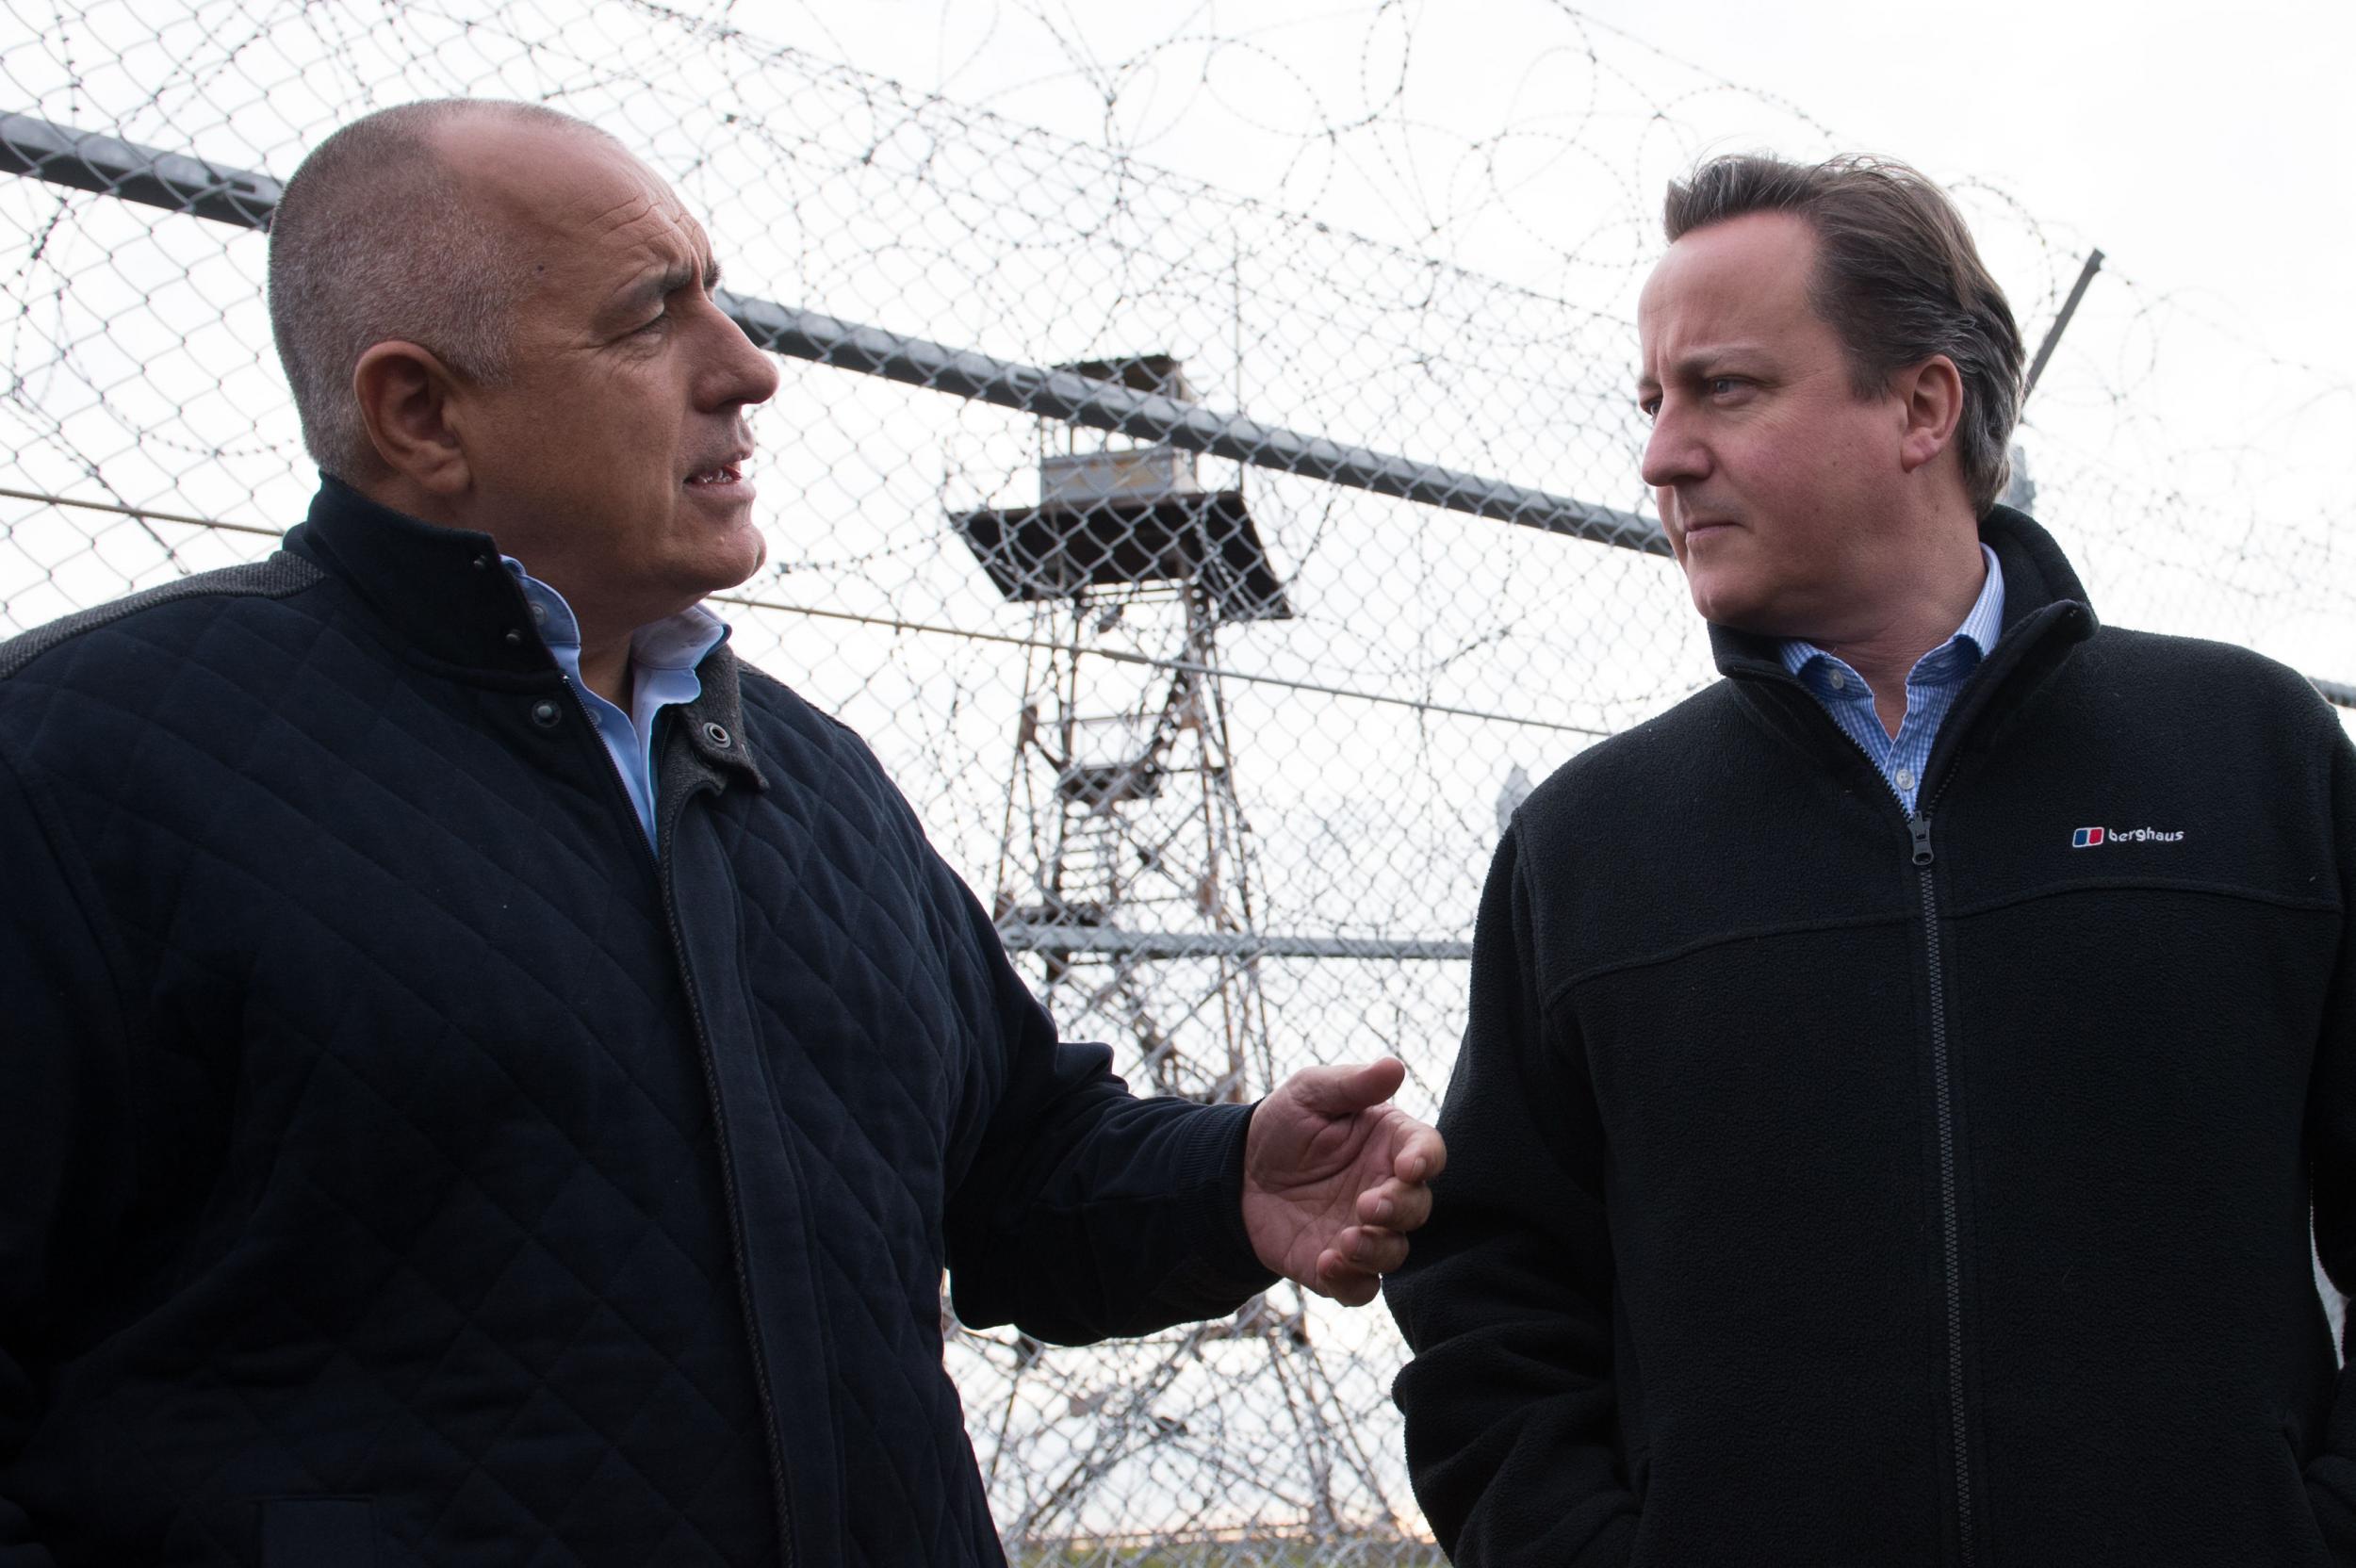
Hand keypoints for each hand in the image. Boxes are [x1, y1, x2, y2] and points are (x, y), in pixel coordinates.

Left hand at [1241, 1057, 1445, 1305]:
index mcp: (1389, 1144)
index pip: (1427, 1153)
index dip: (1426, 1161)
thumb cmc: (1282, 1126)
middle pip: (1418, 1207)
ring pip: (1395, 1253)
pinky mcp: (1339, 1266)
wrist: (1236, 1175)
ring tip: (1344, 1241)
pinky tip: (1326, 1264)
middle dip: (1399, 1210)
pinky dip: (1351, 1283)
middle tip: (1367, 1205)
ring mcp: (1365, 1231)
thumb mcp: (1309, 1092)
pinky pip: (1361, 1287)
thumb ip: (1351, 1084)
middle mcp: (1386, 1190)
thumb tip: (1394, 1067)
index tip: (1409, 1167)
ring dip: (1376, 1250)